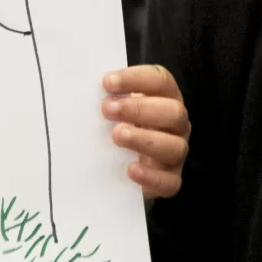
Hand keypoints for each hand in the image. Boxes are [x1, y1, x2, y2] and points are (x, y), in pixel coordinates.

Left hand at [102, 65, 189, 198]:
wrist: (124, 163)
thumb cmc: (120, 125)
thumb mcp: (117, 107)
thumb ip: (109, 96)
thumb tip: (85, 87)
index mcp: (165, 97)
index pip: (160, 81)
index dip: (136, 79)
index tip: (107, 82)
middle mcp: (177, 124)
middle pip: (173, 112)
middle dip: (139, 108)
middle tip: (107, 109)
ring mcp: (176, 152)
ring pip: (175, 146)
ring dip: (145, 139)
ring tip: (117, 136)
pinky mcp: (171, 180)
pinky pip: (170, 182)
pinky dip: (151, 176)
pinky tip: (131, 170)